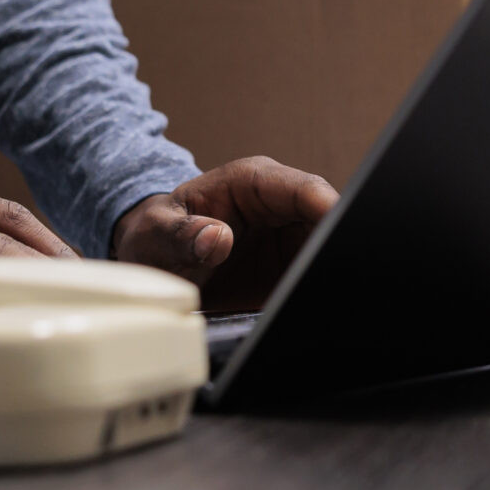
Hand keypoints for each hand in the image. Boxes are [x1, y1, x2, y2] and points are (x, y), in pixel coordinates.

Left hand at [111, 157, 337, 312]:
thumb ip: (182, 236)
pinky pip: (313, 276)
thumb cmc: (156, 234)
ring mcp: (288, 238)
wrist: (152, 259)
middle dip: (337, 245)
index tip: (337, 235)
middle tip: (330, 276)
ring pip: (327, 250)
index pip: (304, 189)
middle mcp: (278, 206)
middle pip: (328, 221)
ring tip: (312, 293)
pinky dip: (314, 289)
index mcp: (252, 183)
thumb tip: (216, 236)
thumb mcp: (157, 235)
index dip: (328, 210)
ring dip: (326, 269)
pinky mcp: (289, 268)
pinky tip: (305, 306)